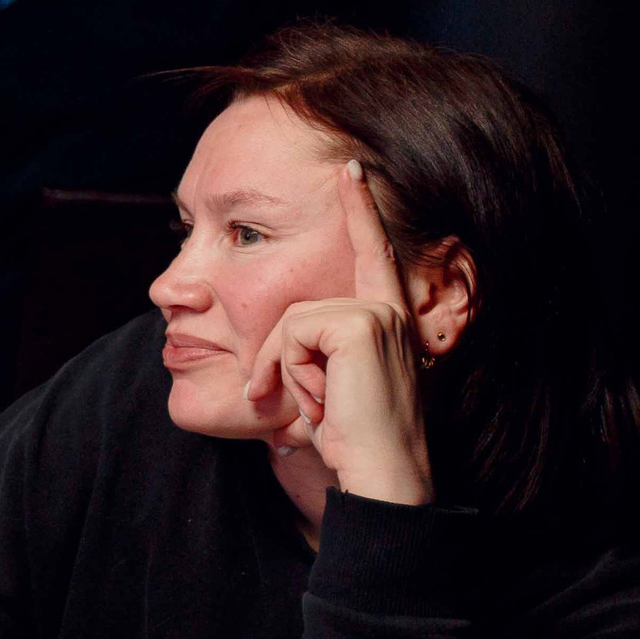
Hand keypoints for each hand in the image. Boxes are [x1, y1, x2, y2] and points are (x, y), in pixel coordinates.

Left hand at [241, 160, 434, 506]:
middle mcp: (388, 308)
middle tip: (302, 406)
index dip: (360, 208)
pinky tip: (323, 398)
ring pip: (289, 324)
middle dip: (276, 364)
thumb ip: (306, 363)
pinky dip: (291, 372)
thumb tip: (252, 381)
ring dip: (286, 374)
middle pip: (296, 310)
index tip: (351, 167)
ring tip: (321, 405)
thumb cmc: (354, 441)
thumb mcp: (324, 392)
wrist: (384, 471)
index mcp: (385, 319)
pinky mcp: (360, 323)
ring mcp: (377, 313)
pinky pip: (292, 335)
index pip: (370, 254)